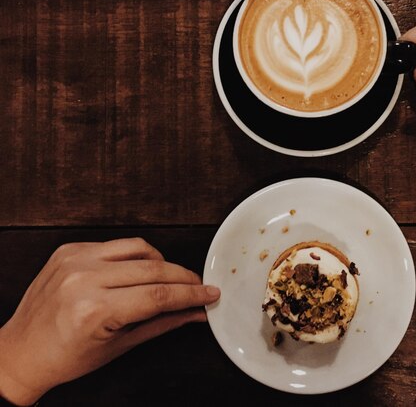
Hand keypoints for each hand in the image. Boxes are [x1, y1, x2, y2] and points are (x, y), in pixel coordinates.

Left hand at [0, 238, 219, 405]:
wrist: (20, 352)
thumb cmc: (64, 357)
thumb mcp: (119, 346)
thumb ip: (162, 324)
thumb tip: (195, 313)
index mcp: (94, 310)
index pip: (159, 295)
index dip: (190, 294)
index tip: (209, 293)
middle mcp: (82, 279)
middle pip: (153, 268)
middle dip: (184, 277)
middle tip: (199, 286)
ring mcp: (74, 260)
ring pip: (139, 248)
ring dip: (161, 262)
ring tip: (168, 279)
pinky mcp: (69, 249)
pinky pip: (116, 245)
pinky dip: (134, 257)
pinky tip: (137, 272)